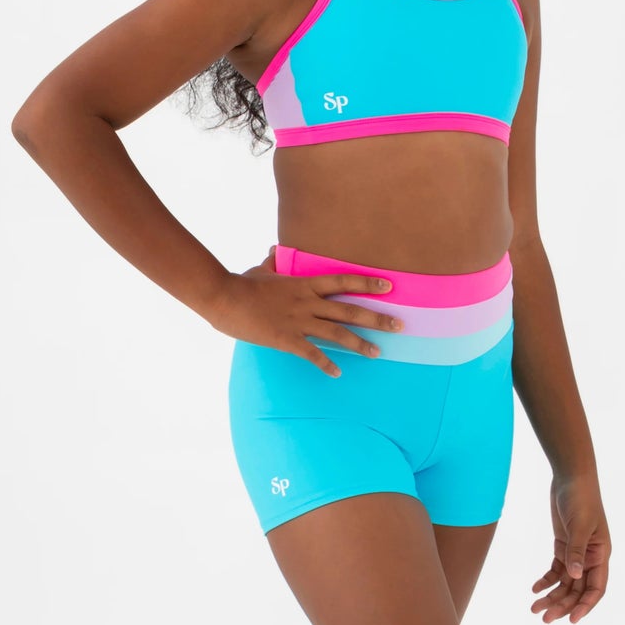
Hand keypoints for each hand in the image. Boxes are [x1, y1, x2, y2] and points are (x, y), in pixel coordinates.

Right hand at [207, 246, 405, 375]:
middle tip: (399, 325)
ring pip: (337, 334)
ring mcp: (299, 322)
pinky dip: (326, 364)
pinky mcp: (287, 340)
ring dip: (360, 344)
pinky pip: (312, 354)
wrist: (224, 298)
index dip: (367, 284)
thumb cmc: (242, 283)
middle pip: (349, 311)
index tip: (389, 287)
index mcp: (304, 284)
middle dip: (376, 318)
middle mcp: (308, 302)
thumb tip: (276, 251)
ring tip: (378, 353)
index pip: (343, 281)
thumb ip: (274, 263)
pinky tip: (338, 373)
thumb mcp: (261, 270)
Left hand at [530, 470, 609, 624]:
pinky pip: (556, 570)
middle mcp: (590, 558)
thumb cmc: (581, 498)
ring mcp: (576, 553)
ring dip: (552, 597)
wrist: (571, 478)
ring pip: (566, 583)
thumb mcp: (579, 525)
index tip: (572, 620)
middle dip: (562, 605)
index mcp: (601, 555)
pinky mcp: (563, 546)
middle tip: (544, 618)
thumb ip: (576, 550)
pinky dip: (546, 581)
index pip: (596, 588)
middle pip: (578, 590)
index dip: (585, 606)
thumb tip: (575, 575)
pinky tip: (535, 588)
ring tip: (535, 609)